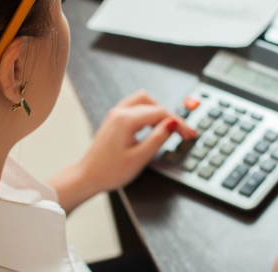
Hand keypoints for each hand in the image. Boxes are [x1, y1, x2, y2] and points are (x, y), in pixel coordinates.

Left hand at [48, 90, 195, 212]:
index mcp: (126, 120)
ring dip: (159, 111)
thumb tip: (172, 124)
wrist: (88, 176)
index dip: (179, 123)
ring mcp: (116, 114)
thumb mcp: (139, 157)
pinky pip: (135, 107)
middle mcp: (119, 112)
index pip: (160, 113)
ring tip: (169, 128)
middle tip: (182, 132)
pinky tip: (153, 125)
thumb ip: (158, 138)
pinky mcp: (114, 119)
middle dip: (170, 116)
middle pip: (153, 103)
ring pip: (144, 101)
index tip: (189, 134)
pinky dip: (148, 113)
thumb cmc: (109, 171)